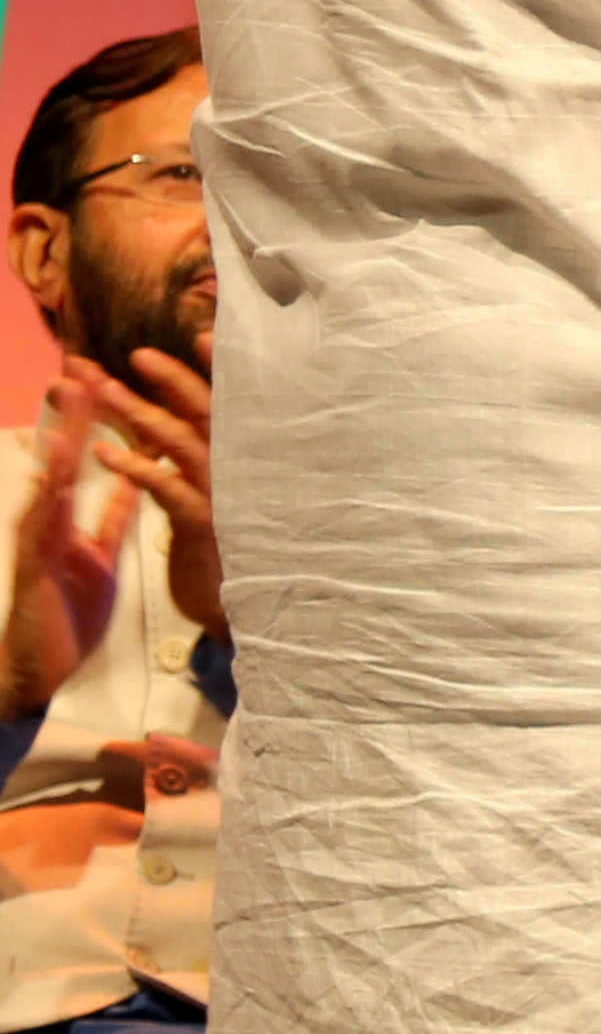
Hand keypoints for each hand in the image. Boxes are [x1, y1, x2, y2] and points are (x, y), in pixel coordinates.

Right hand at [8, 367, 131, 706]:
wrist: (41, 669)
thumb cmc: (68, 611)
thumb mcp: (99, 554)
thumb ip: (112, 515)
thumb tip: (133, 478)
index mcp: (73, 516)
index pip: (88, 458)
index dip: (99, 418)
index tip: (109, 374)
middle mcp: (52, 522)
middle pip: (65, 457)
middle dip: (74, 413)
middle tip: (83, 364)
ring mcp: (39, 542)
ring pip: (51, 482)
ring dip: (61, 439)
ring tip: (69, 400)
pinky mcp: (35, 567)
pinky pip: (42, 528)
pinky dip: (47, 498)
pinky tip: (53, 471)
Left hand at [86, 350, 218, 637]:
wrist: (236, 606)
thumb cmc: (224, 548)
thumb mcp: (215, 496)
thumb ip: (200, 459)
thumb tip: (175, 421)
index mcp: (237, 458)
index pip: (226, 405)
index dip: (214, 370)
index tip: (203, 336)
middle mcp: (238, 467)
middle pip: (207, 411)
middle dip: (172, 378)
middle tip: (137, 354)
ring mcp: (223, 493)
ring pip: (182, 441)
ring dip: (140, 412)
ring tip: (103, 390)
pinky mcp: (204, 523)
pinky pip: (166, 488)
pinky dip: (134, 467)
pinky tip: (103, 453)